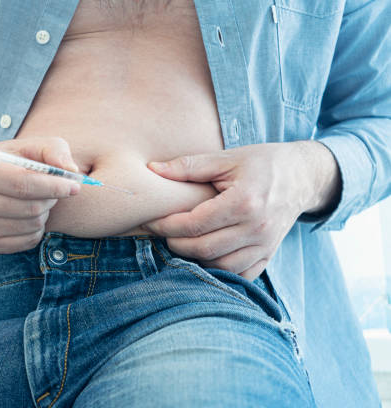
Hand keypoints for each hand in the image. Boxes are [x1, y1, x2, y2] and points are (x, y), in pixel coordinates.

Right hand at [0, 137, 79, 253]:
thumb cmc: (11, 161)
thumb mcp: (31, 147)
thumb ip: (54, 151)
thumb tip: (72, 170)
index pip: (23, 184)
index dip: (54, 187)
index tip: (74, 186)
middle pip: (31, 208)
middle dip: (51, 199)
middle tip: (54, 190)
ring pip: (32, 225)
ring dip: (45, 213)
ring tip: (38, 200)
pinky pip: (29, 240)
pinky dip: (38, 228)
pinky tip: (29, 215)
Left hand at [142, 141, 339, 280]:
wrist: (303, 176)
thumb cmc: (262, 163)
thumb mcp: (226, 158)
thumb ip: (188, 166)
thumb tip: (151, 169)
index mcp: (244, 202)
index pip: (194, 224)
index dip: (166, 225)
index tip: (150, 221)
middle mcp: (256, 229)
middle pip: (203, 250)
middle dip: (175, 244)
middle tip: (162, 232)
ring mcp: (265, 246)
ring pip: (219, 267)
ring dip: (194, 259)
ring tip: (180, 242)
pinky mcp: (268, 256)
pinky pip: (239, 276)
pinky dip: (218, 271)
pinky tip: (204, 256)